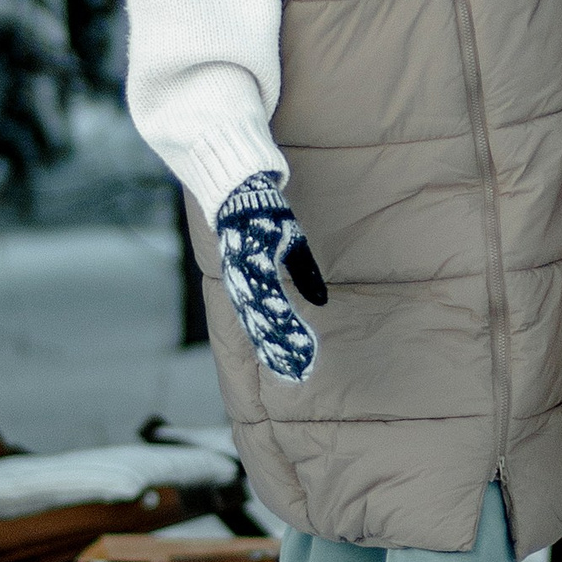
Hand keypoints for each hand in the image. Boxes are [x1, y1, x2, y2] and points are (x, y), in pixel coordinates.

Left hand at [213, 175, 328, 383]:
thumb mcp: (292, 246)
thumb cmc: (265, 214)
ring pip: (259, 316)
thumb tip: (320, 299)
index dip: (282, 345)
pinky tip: (283, 328)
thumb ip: (305, 274)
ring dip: (276, 340)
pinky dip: (271, 311)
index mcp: (255, 283)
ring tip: (294, 360)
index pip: (268, 322)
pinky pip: (259, 293)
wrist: (241, 188)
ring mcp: (243, 275)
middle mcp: (245, 285)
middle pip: (262, 326)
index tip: (299, 368)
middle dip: (280, 352)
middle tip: (298, 374)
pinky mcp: (246, 262)